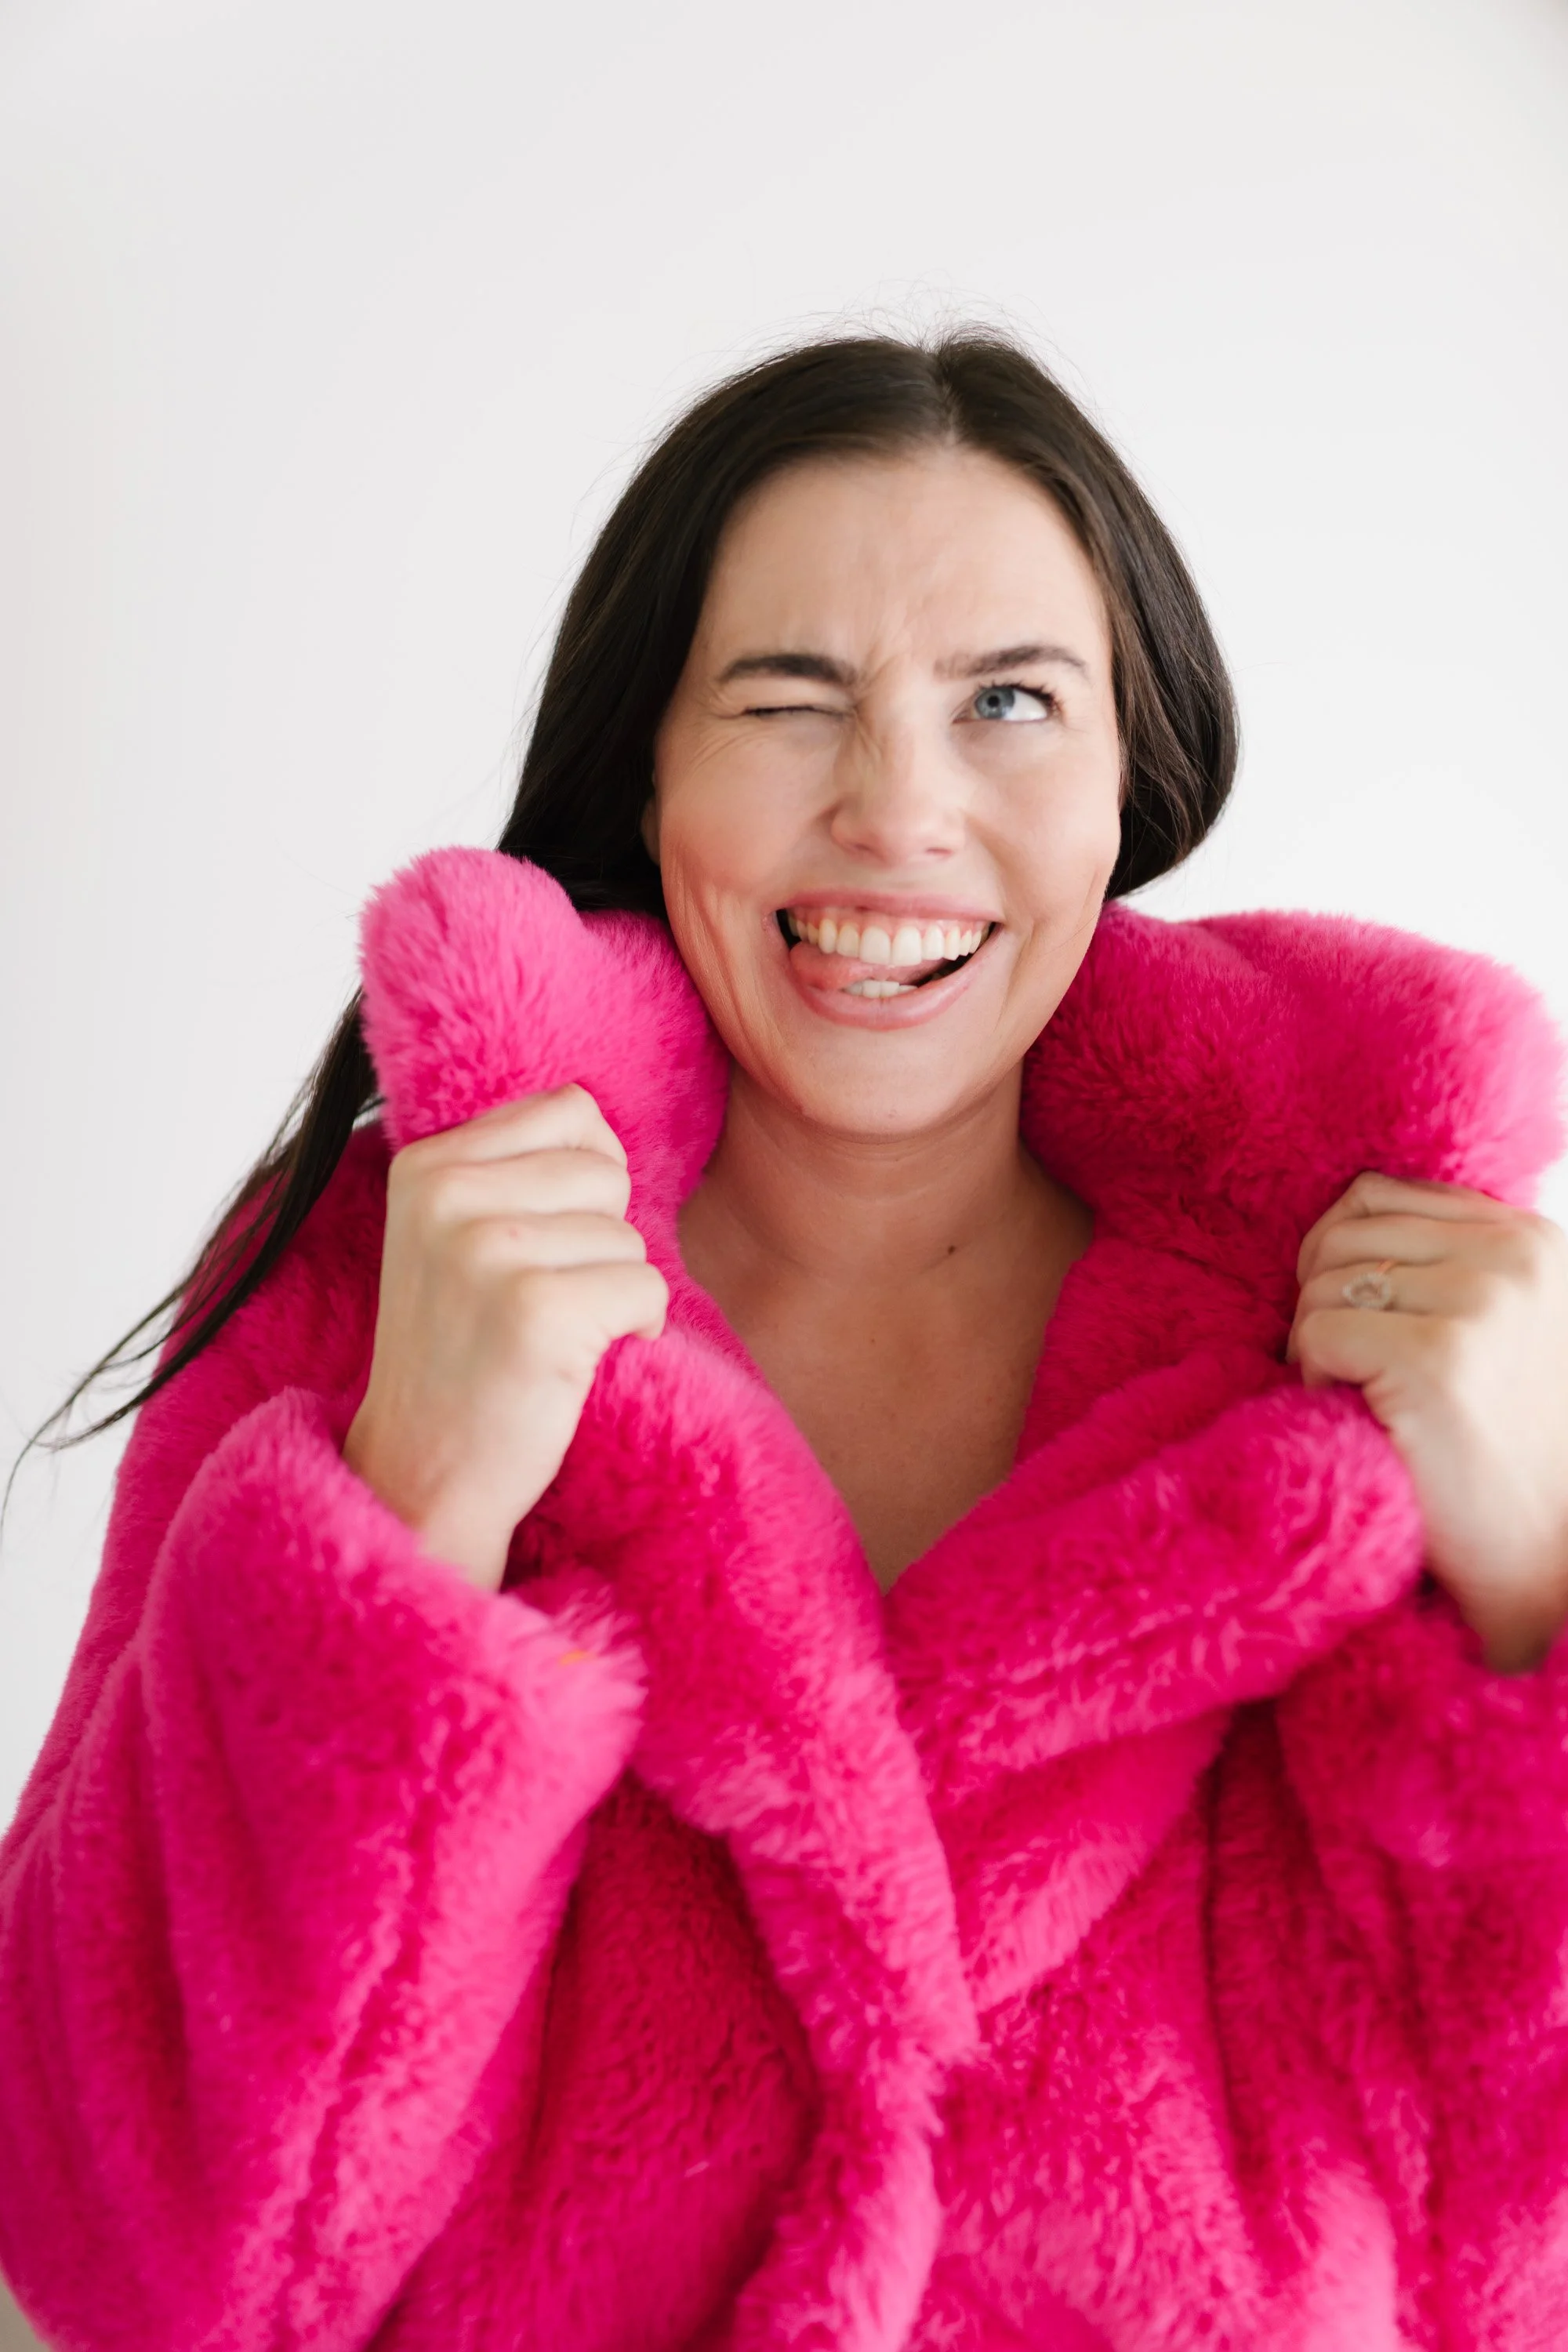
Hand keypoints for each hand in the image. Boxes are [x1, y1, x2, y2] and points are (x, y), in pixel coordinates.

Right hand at [343, 1085, 667, 1592]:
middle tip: (544, 1302)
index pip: (571, 1110)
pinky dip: (637, 1329)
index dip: (589, 1179)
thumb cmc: (459, 1354)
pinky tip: (581, 1364)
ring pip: (628, 1236)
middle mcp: (447, 1198)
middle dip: (600, 1241)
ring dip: (613, 1293)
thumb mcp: (451, 1238)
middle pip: (605, 1172)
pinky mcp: (536, 1313)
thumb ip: (508, 1169)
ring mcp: (487, 1253)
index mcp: (426, 1165)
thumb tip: (595, 1115)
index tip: (548, 1243)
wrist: (421, 1475)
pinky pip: (647, 1287)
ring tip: (551, 1338)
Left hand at [1287, 1171, 1567, 1670]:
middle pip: (1341, 1235)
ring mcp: (1477, 1305)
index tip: (1350, 1322)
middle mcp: (1509, 1260)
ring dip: (1318, 1345)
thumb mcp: (1503, 1330)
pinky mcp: (1434, 1360)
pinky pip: (1316, 1334)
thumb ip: (1447, 1266)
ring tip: (1366, 1400)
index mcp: (1529, 1241)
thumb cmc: (1513, 1457)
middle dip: (1322, 1303)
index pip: (1374, 1194)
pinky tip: (1364, 1422)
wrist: (1552, 1565)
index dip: (1334, 1257)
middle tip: (1349, 1373)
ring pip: (1320, 1283)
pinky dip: (1316, 1381)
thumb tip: (1334, 1229)